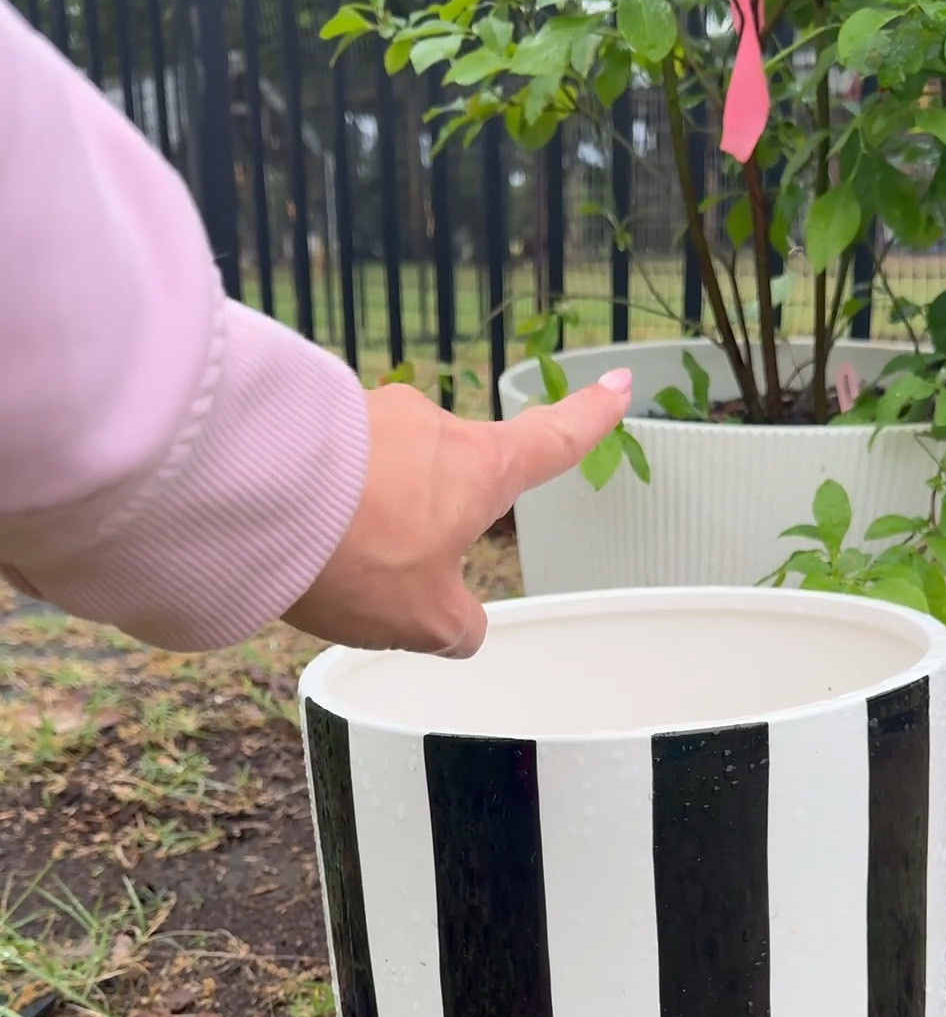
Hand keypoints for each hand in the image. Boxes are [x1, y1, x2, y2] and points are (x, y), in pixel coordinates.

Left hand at [284, 369, 631, 656]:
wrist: (255, 495)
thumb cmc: (359, 553)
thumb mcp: (424, 620)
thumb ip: (456, 627)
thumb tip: (463, 630)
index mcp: (482, 468)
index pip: (553, 439)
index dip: (591, 418)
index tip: (619, 386)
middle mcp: (433, 427)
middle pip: (448, 476)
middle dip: (423, 522)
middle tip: (385, 574)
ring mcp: (372, 414)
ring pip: (385, 475)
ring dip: (366, 516)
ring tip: (327, 566)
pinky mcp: (315, 415)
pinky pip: (334, 467)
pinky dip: (326, 502)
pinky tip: (297, 537)